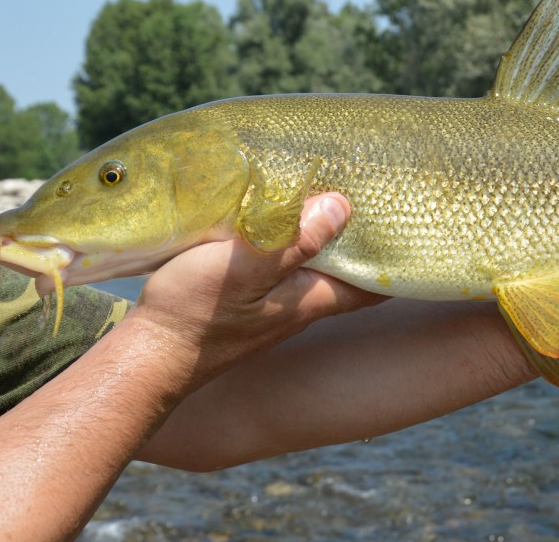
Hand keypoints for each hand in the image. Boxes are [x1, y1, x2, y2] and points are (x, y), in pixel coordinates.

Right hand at [127, 192, 385, 388]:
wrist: (146, 361)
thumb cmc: (193, 315)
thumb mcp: (243, 269)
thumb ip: (291, 241)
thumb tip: (341, 207)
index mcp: (311, 299)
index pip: (375, 284)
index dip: (398, 259)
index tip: (412, 228)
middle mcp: (300, 305)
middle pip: (350, 273)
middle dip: (365, 241)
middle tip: (378, 202)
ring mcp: (272, 306)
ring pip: (315, 269)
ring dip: (327, 239)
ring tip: (334, 197)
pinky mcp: (244, 302)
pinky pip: (281, 268)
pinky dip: (290, 243)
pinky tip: (279, 219)